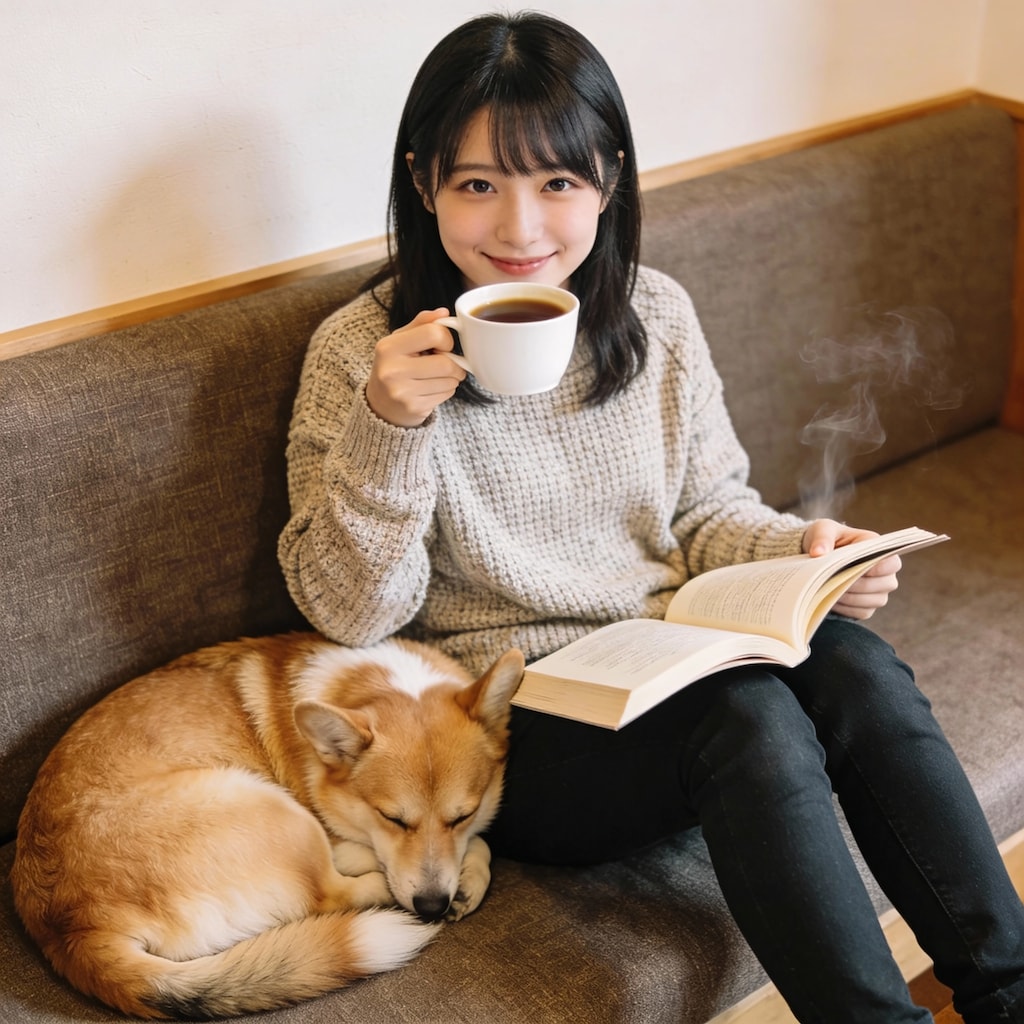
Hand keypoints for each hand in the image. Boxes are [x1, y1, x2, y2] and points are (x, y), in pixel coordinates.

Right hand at [365, 308, 467, 426]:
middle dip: (454, 363)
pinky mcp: (414, 408)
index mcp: (388, 347)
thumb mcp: (400, 340)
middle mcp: (392, 370)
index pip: (433, 334)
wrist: (380, 405)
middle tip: (447, 364)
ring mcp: (402, 392)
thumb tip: (444, 313)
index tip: (442, 345)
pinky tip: (432, 389)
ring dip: (452, 378)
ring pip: (450, 381)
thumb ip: (421, 324)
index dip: (446, 339)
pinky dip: (446, 390)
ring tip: (437, 377)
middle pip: (445, 363)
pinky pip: (446, 395)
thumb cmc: (394, 366)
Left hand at [802, 518, 901, 619]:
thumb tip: (818, 552)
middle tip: (835, 581)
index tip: (856, 569)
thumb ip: (822, 539)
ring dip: (852, 598)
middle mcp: (885, 569)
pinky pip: (863, 612)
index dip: (877, 568)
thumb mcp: (822, 531)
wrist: (820, 554)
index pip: (891, 561)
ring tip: (830, 590)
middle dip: (859, 584)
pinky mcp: (868, 604)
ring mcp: (879, 588)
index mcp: (877, 546)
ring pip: (876, 600)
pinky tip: (832, 600)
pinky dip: (847, 608)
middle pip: (886, 583)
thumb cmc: (826, 538)